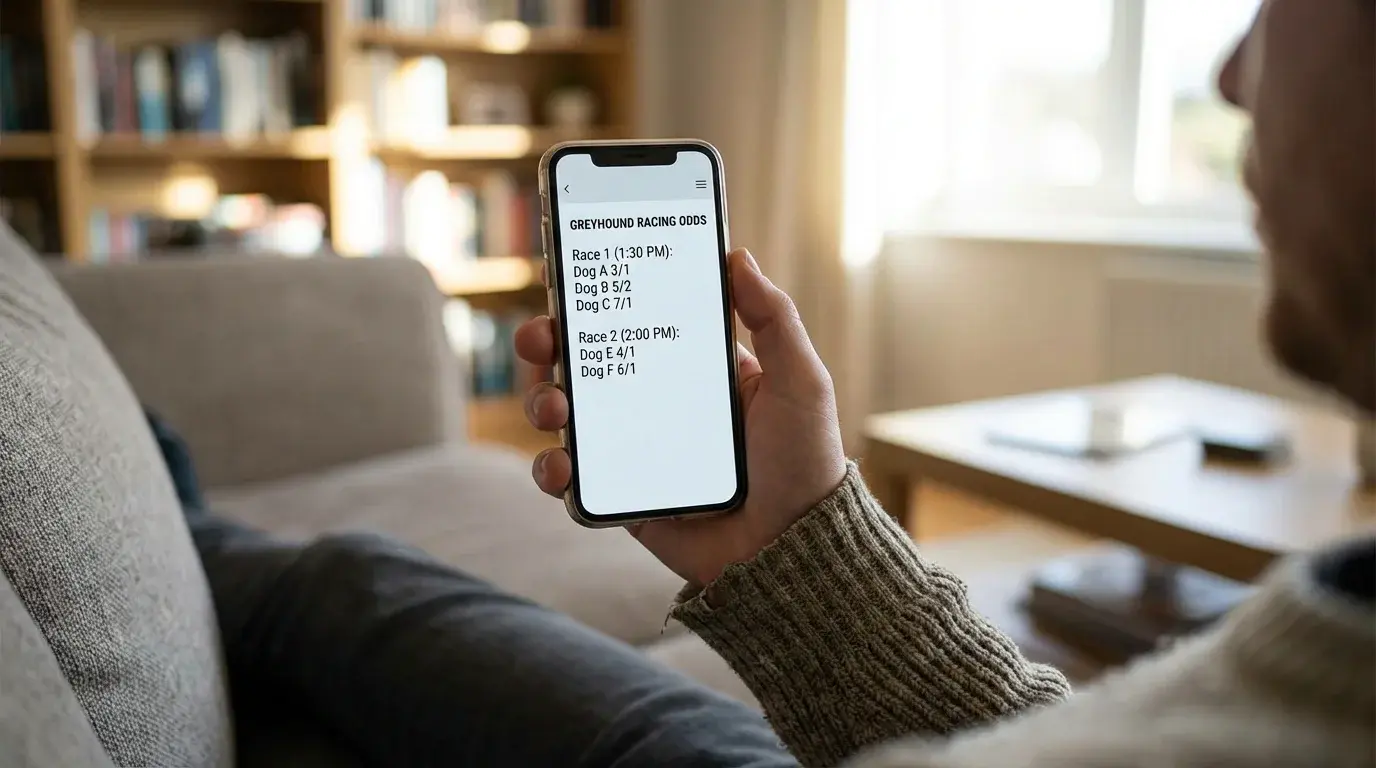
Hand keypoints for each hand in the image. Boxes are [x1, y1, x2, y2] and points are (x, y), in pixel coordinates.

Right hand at [514, 248, 846, 587]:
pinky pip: (573, 480)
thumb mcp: (800, 381)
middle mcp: (658, 404)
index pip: (636, 322)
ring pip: (568, 416)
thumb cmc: (806, 462)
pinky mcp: (623, 497)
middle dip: (550, 343)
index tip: (572, 278)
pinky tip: (561, 466)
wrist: (794, 551)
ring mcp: (635, 451)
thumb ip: (773, 318)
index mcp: (696, 370)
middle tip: (542, 337)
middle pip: (587, 362)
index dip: (599, 299)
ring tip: (554, 408)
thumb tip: (737, 256)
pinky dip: (552, 470)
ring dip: (543, 402)